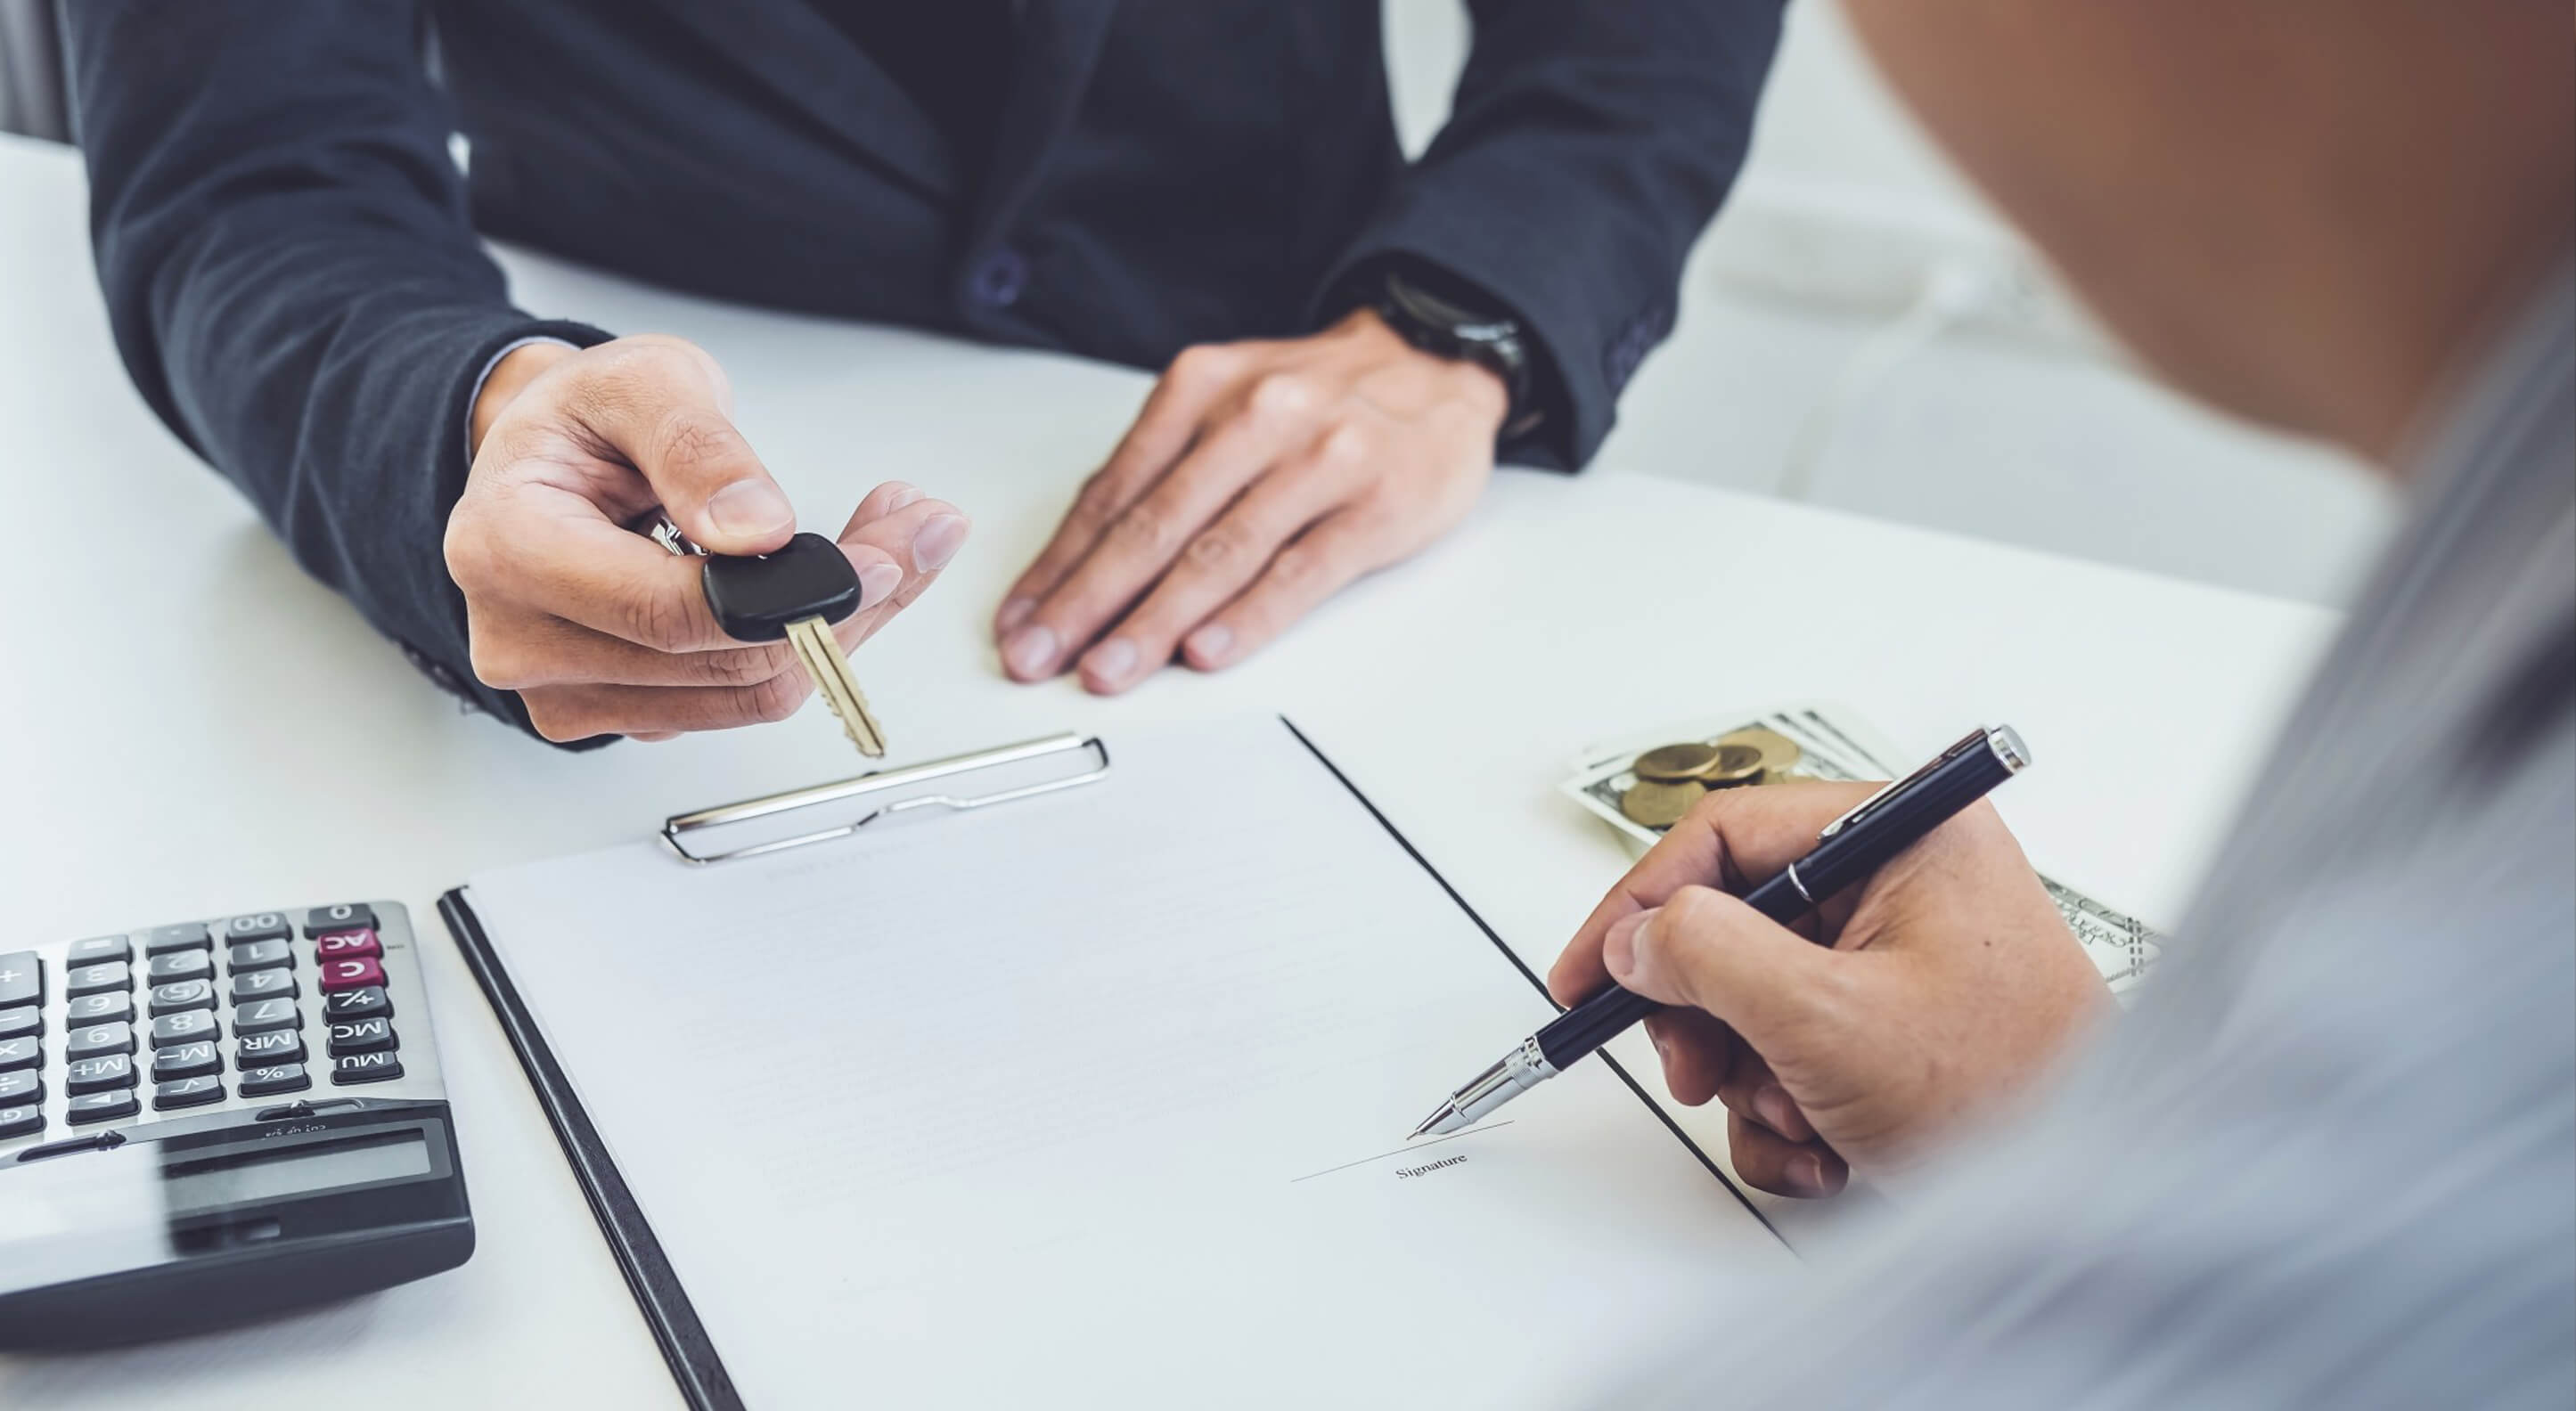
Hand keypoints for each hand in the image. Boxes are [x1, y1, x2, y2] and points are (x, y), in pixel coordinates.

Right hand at [446, 335, 969, 741]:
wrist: (547, 461)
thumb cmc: (582, 422)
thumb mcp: (642, 383)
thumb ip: (698, 448)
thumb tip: (760, 530)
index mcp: (506, 549)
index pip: (665, 612)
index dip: (786, 596)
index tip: (877, 557)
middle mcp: (523, 641)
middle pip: (723, 665)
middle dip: (843, 604)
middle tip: (915, 532)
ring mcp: (569, 691)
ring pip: (748, 697)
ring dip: (840, 629)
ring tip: (886, 545)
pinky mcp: (620, 714)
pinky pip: (738, 703)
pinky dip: (804, 649)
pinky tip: (830, 586)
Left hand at [993, 308, 1504, 691]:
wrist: (1438, 363)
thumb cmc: (1322, 397)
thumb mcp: (1231, 399)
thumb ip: (1164, 468)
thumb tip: (1081, 558)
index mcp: (1202, 388)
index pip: (1113, 491)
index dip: (1059, 565)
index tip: (1020, 620)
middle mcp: (1256, 417)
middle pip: (1154, 525)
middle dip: (1086, 601)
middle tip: (1040, 656)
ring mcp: (1320, 461)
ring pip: (1220, 553)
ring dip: (1154, 622)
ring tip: (1107, 668)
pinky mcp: (1375, 507)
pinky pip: (1300, 572)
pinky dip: (1249, 617)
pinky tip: (1206, 651)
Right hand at [1547, 783, 2106, 1197]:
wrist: (2096, 1196)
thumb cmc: (2014, 1092)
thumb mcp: (1827, 1016)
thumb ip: (1709, 956)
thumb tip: (1640, 938)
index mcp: (1905, 837)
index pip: (1728, 835)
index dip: (1641, 904)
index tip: (1589, 972)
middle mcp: (1905, 885)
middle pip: (1734, 923)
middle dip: (1707, 1015)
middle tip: (1695, 1065)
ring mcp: (1901, 961)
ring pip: (1755, 999)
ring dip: (1752, 1077)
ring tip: (1799, 1118)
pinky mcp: (1896, 1031)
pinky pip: (1795, 1052)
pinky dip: (1789, 1112)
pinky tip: (1828, 1148)